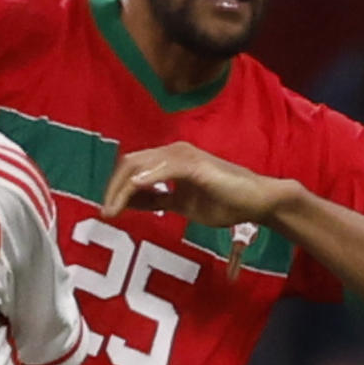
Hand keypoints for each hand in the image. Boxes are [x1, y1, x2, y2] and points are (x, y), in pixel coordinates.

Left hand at [101, 142, 297, 234]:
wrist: (257, 201)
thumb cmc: (225, 202)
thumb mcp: (182, 205)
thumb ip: (157, 200)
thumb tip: (129, 203)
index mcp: (169, 160)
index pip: (132, 166)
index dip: (115, 187)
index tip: (108, 209)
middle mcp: (173, 152)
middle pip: (129, 162)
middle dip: (112, 188)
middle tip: (106, 212)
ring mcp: (184, 156)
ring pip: (140, 165)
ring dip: (121, 188)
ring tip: (112, 210)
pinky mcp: (195, 165)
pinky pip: (163, 170)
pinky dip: (145, 181)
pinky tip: (133, 193)